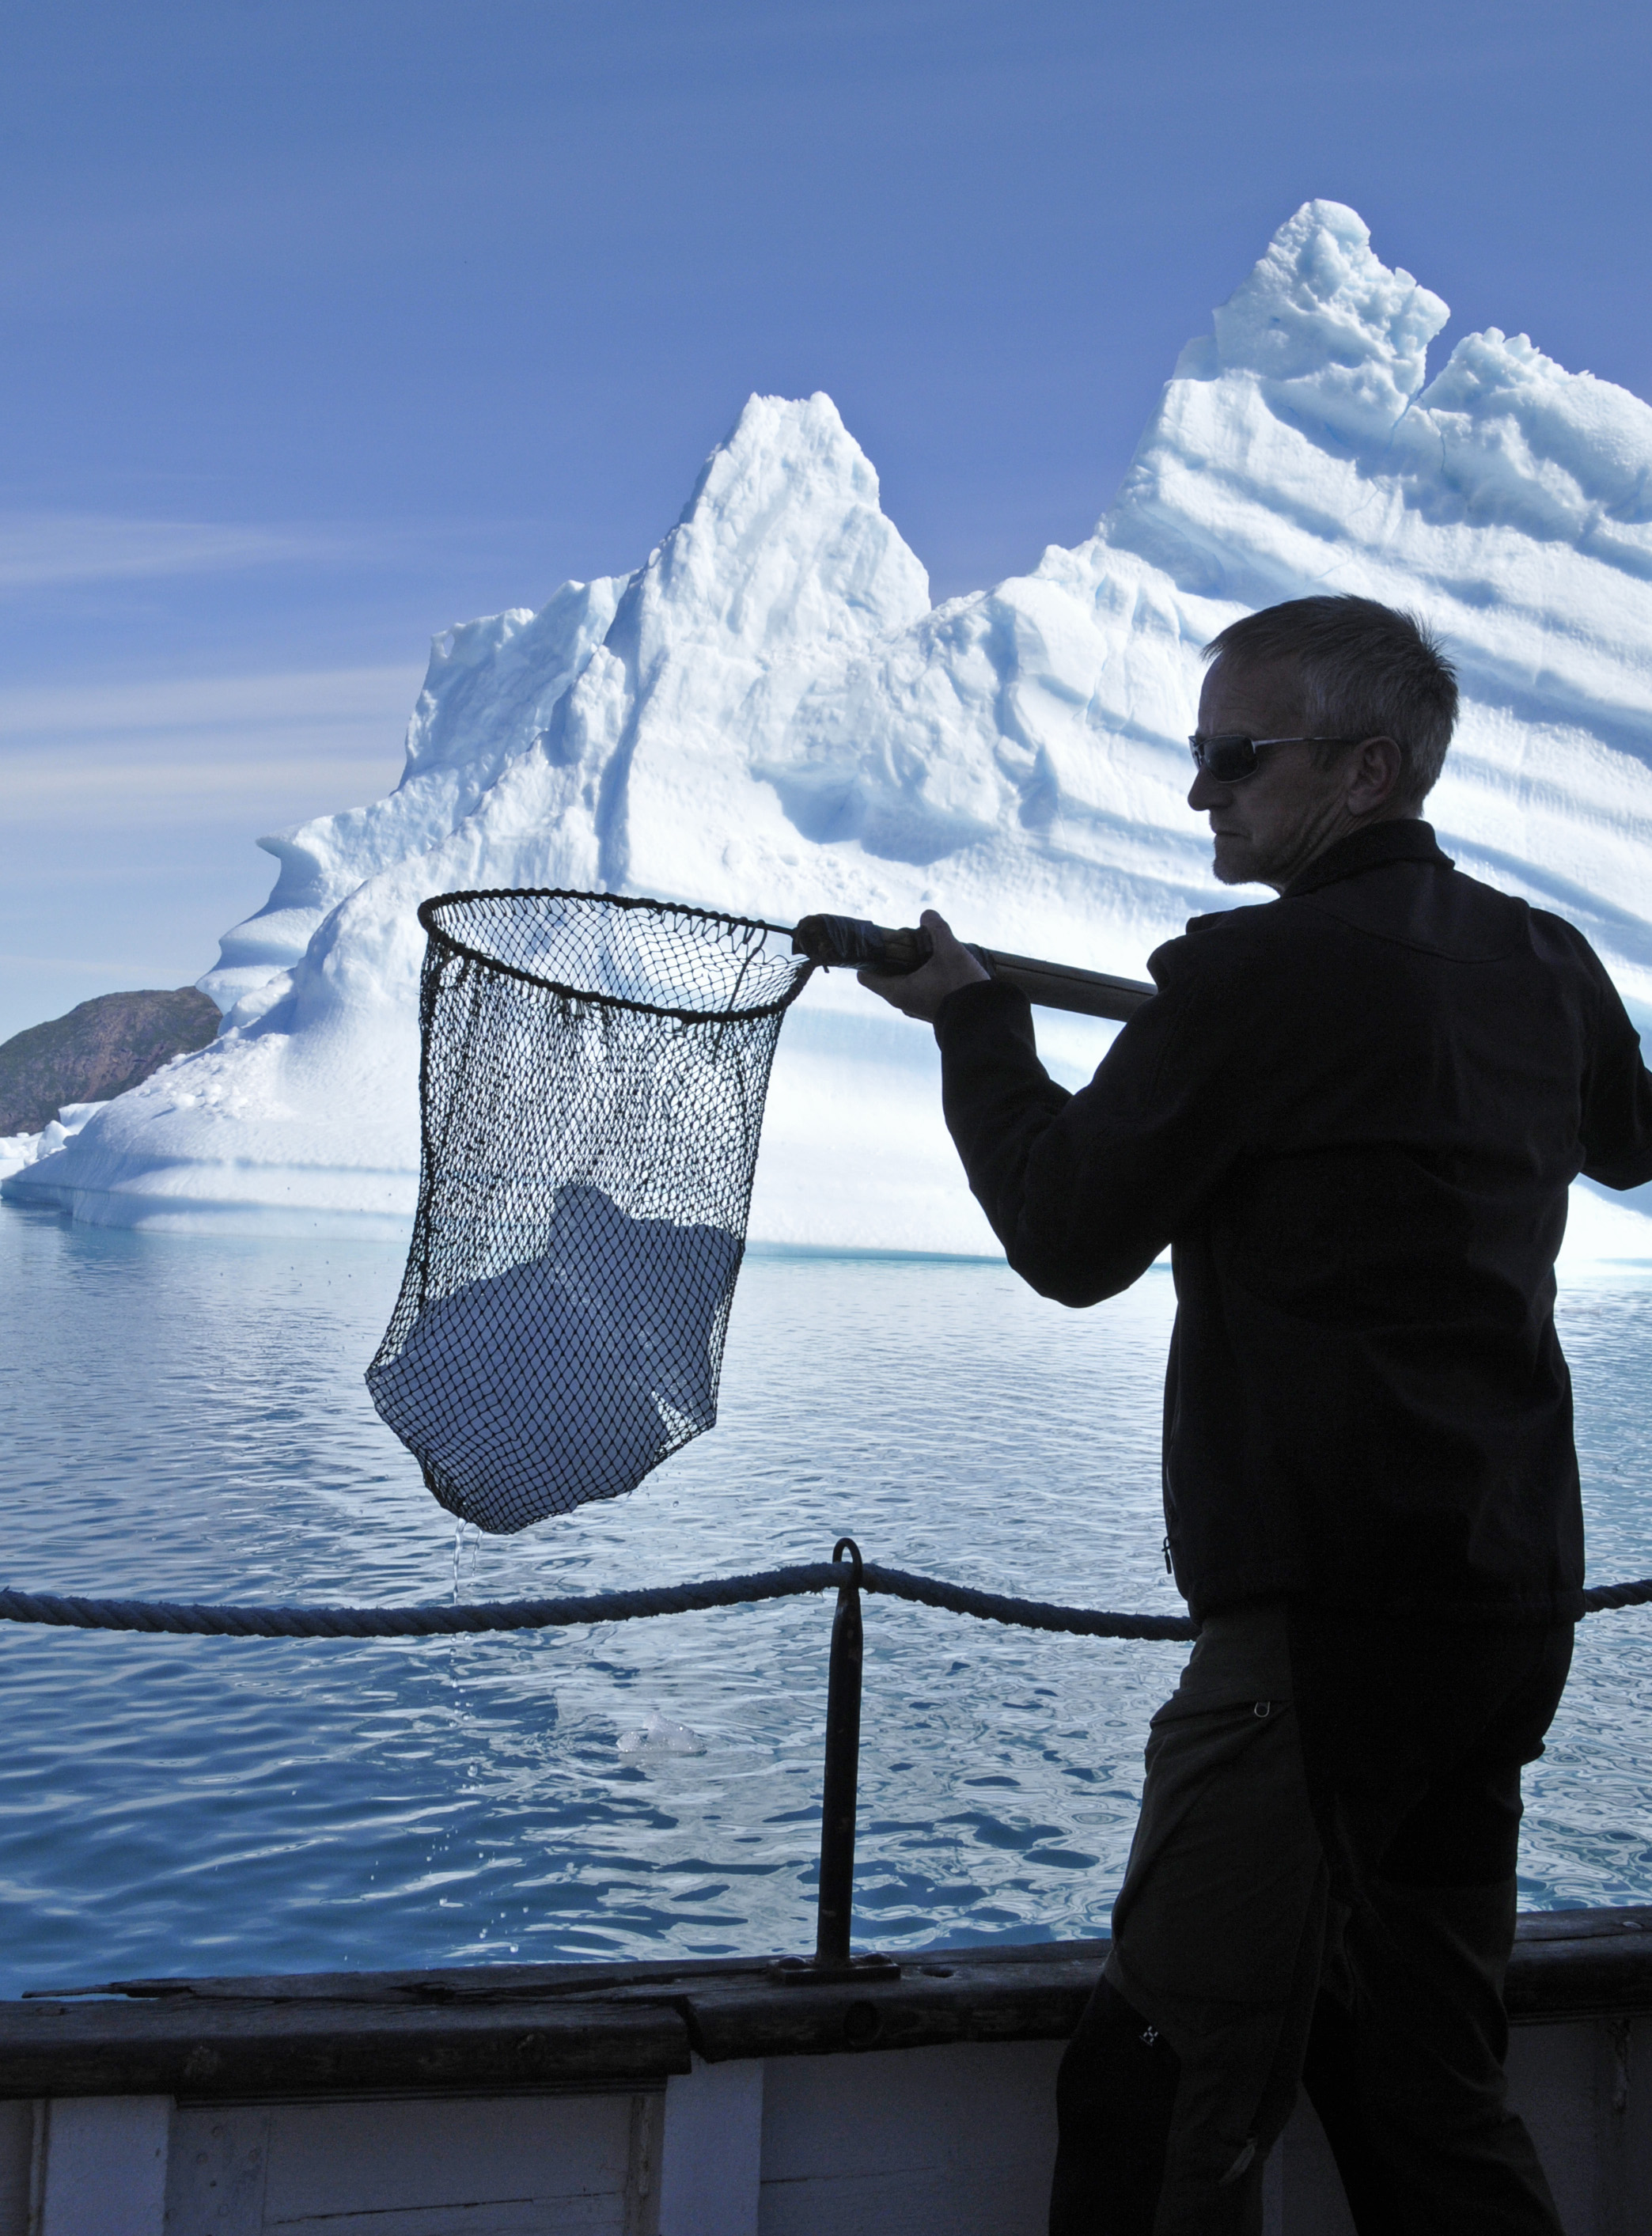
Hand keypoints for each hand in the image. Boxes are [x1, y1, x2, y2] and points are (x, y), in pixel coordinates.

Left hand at [857, 909, 990, 1021]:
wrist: (985, 1019)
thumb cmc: (961, 985)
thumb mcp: (950, 951)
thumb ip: (937, 929)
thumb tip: (927, 914)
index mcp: (896, 991)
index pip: (865, 976)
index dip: (870, 957)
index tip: (883, 944)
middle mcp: (902, 1002)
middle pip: (886, 975)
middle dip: (895, 957)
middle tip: (912, 942)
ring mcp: (916, 1008)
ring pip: (905, 982)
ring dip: (913, 966)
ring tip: (929, 951)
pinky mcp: (931, 1010)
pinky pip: (919, 989)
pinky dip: (924, 977)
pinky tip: (941, 965)